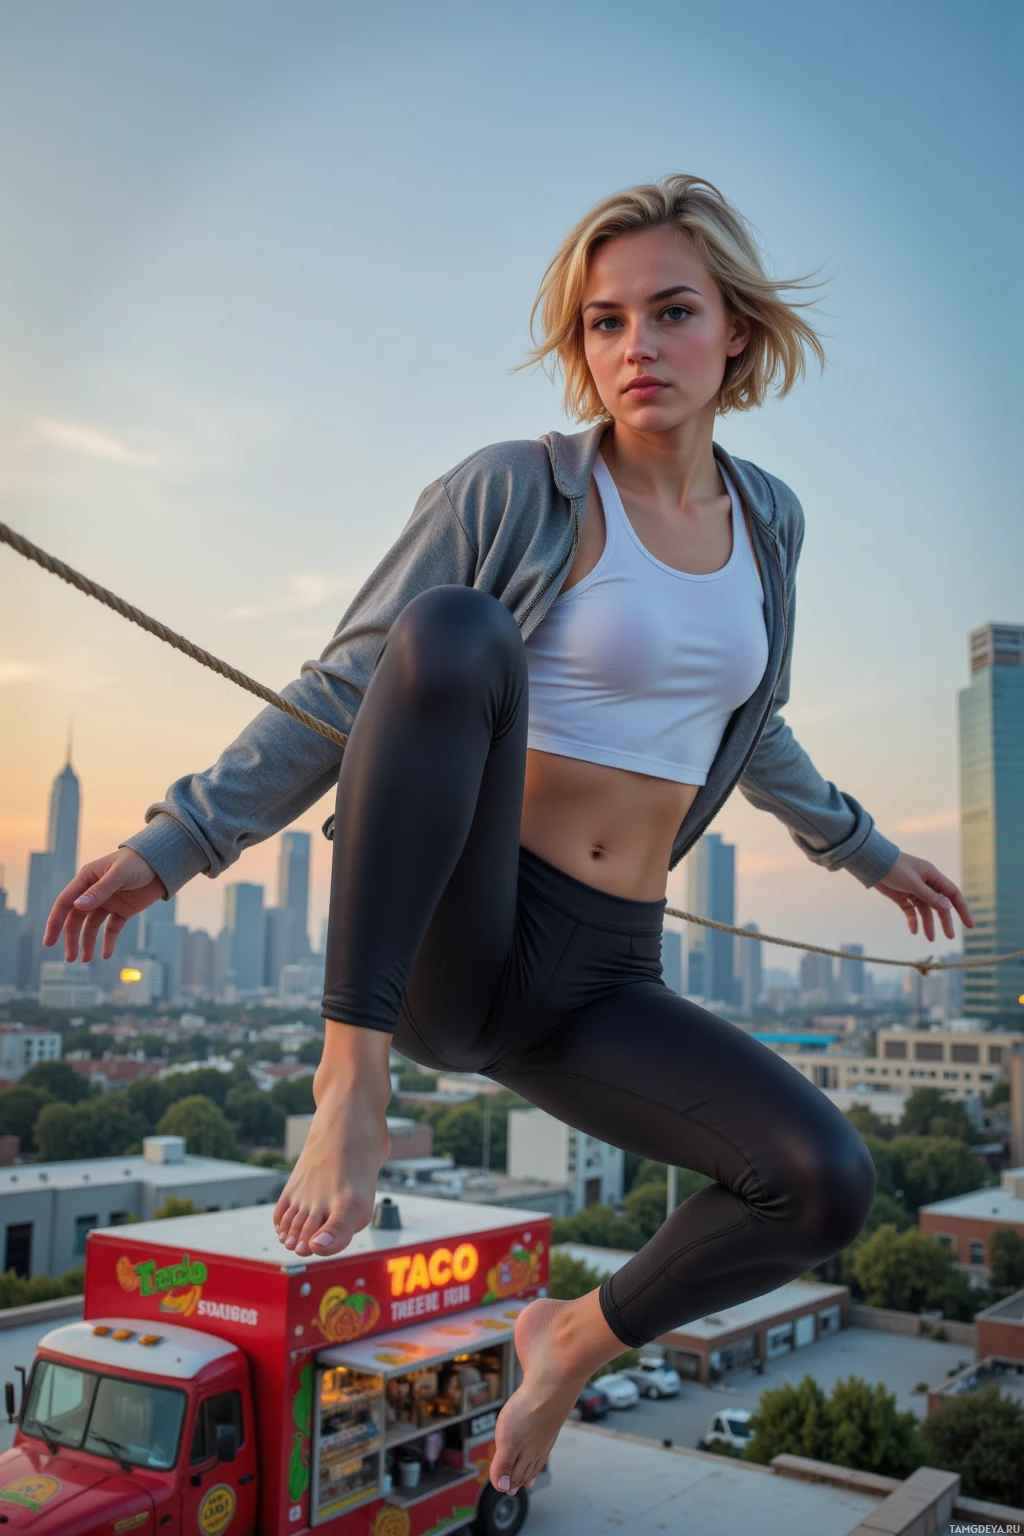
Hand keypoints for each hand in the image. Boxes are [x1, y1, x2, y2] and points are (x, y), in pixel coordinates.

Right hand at [43, 849, 168, 963]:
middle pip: (76, 918)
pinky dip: (108, 942)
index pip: (65, 902)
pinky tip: (106, 954)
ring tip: (86, 960)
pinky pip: (111, 929)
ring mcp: (108, 902)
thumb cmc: (138, 862)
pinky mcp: (122, 910)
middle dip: (71, 938)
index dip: (55, 922)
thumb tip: (77, 907)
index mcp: (86, 879)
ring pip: (91, 926)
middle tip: (70, 959)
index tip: (49, 942)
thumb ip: (99, 891)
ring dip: (87, 943)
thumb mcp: (119, 874)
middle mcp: (93, 892)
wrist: (163, 862)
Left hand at [873, 851, 973, 941]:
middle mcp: (926, 884)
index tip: (969, 925)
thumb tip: (948, 907)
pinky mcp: (902, 896)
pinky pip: (911, 911)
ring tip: (930, 939)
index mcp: (933, 877)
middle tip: (950, 936)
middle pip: (940, 905)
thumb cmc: (894, 868)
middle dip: (945, 921)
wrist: (872, 863)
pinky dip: (913, 920)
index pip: (953, 894)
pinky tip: (914, 931)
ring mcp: (914, 891)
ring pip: (925, 910)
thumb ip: (930, 896)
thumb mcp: (914, 883)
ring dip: (928, 924)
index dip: (962, 909)